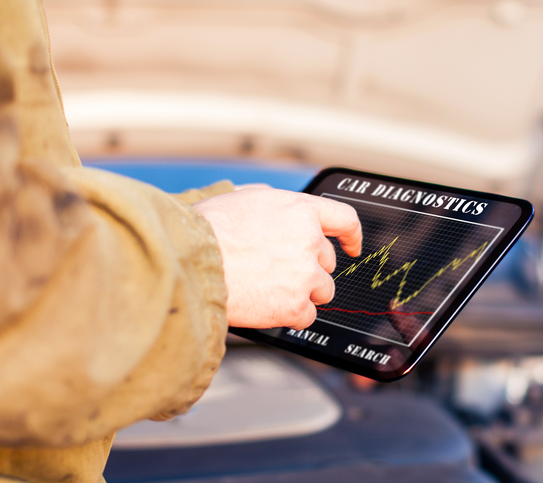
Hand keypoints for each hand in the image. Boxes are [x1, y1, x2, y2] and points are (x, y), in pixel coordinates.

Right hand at [194, 187, 361, 329]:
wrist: (191, 262)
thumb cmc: (207, 230)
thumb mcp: (242, 198)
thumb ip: (271, 201)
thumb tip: (276, 202)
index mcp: (299, 210)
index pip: (344, 220)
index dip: (351, 235)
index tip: (351, 246)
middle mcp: (309, 240)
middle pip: (327, 262)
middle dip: (309, 268)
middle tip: (280, 273)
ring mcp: (306, 275)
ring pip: (322, 291)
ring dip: (303, 293)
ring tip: (270, 290)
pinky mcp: (296, 305)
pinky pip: (307, 316)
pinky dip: (291, 315)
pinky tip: (268, 306)